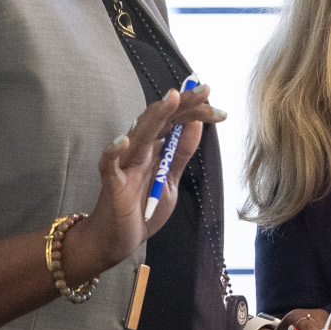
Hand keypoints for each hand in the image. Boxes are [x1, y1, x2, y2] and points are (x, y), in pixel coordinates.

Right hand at [67, 85, 222, 273]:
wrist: (117, 239)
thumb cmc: (142, 208)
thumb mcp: (170, 180)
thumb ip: (180, 154)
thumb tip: (196, 124)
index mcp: (154, 149)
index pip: (175, 121)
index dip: (196, 112)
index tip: (221, 111)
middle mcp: (139, 151)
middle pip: (160, 120)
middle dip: (182, 104)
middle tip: (204, 90)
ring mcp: (124, 165)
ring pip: (139, 134)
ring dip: (155, 116)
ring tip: (171, 99)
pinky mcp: (111, 183)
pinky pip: (109, 165)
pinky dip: (113, 152)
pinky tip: (124, 140)